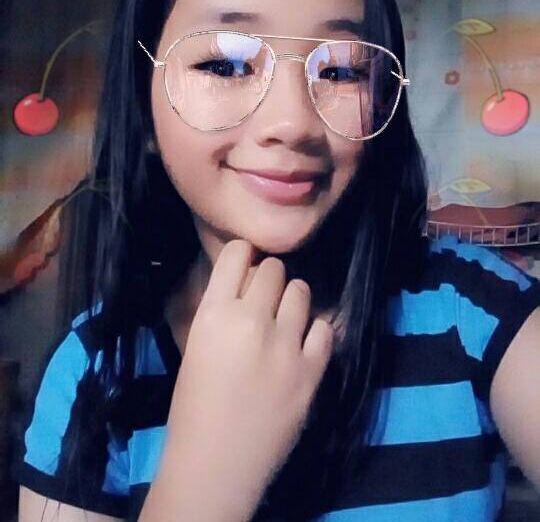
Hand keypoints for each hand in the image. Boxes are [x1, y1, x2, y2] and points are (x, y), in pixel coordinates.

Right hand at [163, 239, 334, 516]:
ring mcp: (285, 346)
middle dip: (269, 279)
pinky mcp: (312, 371)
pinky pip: (325, 327)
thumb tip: (247, 281)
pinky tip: (303, 345)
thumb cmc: (193, 407)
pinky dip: (314, 332)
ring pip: (301, 291)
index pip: (238, 253)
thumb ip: (221, 309)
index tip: (247, 265)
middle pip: (273, 269)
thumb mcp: (197, 344)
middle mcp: (251, 321)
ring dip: (293, 300)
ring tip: (285, 321)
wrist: (215, 465)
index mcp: (214, 314)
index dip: (244, 256)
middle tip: (265, 300)